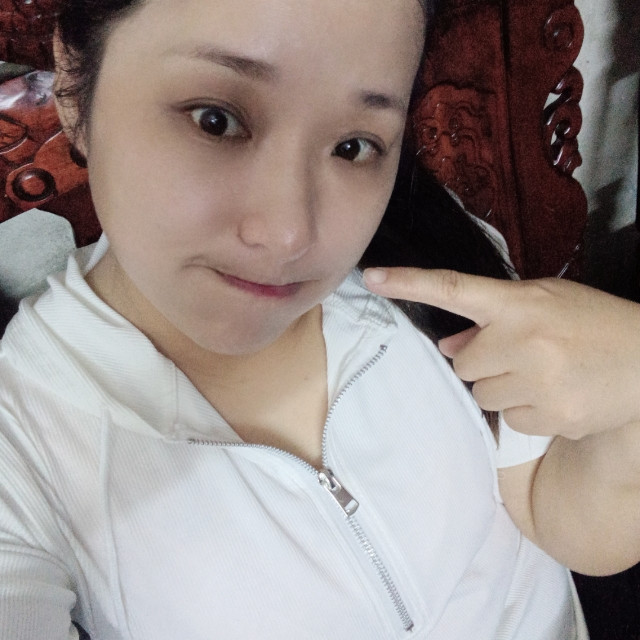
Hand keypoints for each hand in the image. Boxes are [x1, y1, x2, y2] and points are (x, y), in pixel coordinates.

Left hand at [364, 267, 639, 438]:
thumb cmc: (591, 323)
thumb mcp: (544, 303)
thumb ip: (492, 320)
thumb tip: (446, 343)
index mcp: (518, 302)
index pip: (452, 288)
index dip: (408, 283)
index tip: (371, 277)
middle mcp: (521, 338)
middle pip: (461, 361)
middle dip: (481, 360)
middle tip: (519, 354)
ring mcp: (535, 380)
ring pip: (480, 393)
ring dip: (500, 386)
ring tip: (541, 374)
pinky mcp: (548, 416)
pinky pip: (507, 419)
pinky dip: (523, 410)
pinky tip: (554, 395)